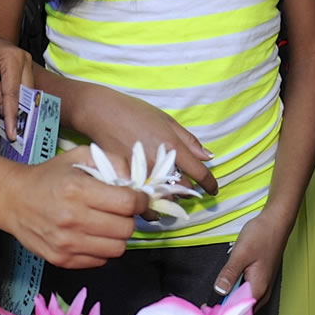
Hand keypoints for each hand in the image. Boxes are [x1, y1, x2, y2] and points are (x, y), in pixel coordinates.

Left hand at [0, 26, 33, 139]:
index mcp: (13, 58)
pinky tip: (14, 111)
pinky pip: (25, 86)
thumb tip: (3, 111)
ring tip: (15, 126)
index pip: (14, 93)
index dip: (13, 115)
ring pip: (28, 91)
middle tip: (16, 135)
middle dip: (21, 113)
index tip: (14, 133)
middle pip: (26, 93)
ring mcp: (27, 61)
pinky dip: (19, 99)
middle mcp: (25, 59)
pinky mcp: (24, 65)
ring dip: (21, 107)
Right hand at [0, 148, 147, 267]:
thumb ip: (113, 162)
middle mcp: (72, 219)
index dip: (140, 200)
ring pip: (117, 249)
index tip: (138, 197)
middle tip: (121, 210)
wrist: (14, 200)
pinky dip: (103, 248)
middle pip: (126, 229)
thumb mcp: (80, 156)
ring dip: (118, 236)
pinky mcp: (62, 260)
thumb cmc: (51, 176)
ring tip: (108, 223)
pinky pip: (100, 261)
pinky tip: (93, 235)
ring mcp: (66, 244)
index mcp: (78, 190)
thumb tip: (136, 184)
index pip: (127, 203)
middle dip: (130, 218)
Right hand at [80, 88, 216, 194]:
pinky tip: (149, 200)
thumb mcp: (166, 120)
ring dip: (168, 200)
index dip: (209, 184)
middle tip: (186, 191)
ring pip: (162, 198)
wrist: (102, 112)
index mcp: (172, 146)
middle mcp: (159, 162)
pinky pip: (141, 198)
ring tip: (168, 198)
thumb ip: (188, 140)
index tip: (213, 190)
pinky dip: (147, 202)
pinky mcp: (124, 178)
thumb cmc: (135, 112)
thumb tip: (208, 157)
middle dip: (187, 192)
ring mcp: (141, 172)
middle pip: (181, 189)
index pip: (198, 173)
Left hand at [212, 211, 292, 305]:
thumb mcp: (241, 253)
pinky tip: (228, 284)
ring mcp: (263, 286)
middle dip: (224, 308)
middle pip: (242, 309)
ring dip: (230, 299)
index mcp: (258, 288)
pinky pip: (247, 292)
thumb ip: (229, 274)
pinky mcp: (261, 280)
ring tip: (215, 293)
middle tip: (206, 304)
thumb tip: (219, 291)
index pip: (238, 312)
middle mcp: (263, 292)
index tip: (206, 309)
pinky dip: (236, 291)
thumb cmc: (261, 235)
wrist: (275, 222)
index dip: (222, 313)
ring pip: (244, 300)